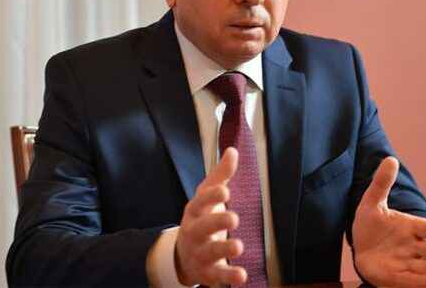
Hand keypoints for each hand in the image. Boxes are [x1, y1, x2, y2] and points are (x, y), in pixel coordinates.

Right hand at [175, 147, 247, 285]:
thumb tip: (233, 150)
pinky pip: (217, 276)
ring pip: (210, 252)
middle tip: (234, 217)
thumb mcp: (207, 197)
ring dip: (224, 249)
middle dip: (216, 222)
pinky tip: (242, 276)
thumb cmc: (201, 219)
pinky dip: (229, 277)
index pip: (200, 201)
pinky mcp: (208, 273)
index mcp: (196, 212)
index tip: (225, 190)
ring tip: (238, 246)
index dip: (211, 196)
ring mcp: (200, 253)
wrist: (182, 256)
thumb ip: (220, 175)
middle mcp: (195, 232)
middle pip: (202, 227)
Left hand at [353, 157, 425, 287]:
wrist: (359, 246)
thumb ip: (382, 183)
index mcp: (409, 226)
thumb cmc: (370, 224)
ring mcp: (404, 262)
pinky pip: (408, 280)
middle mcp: (411, 245)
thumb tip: (390, 159)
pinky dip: (420, 281)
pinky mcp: (393, 276)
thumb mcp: (372, 202)